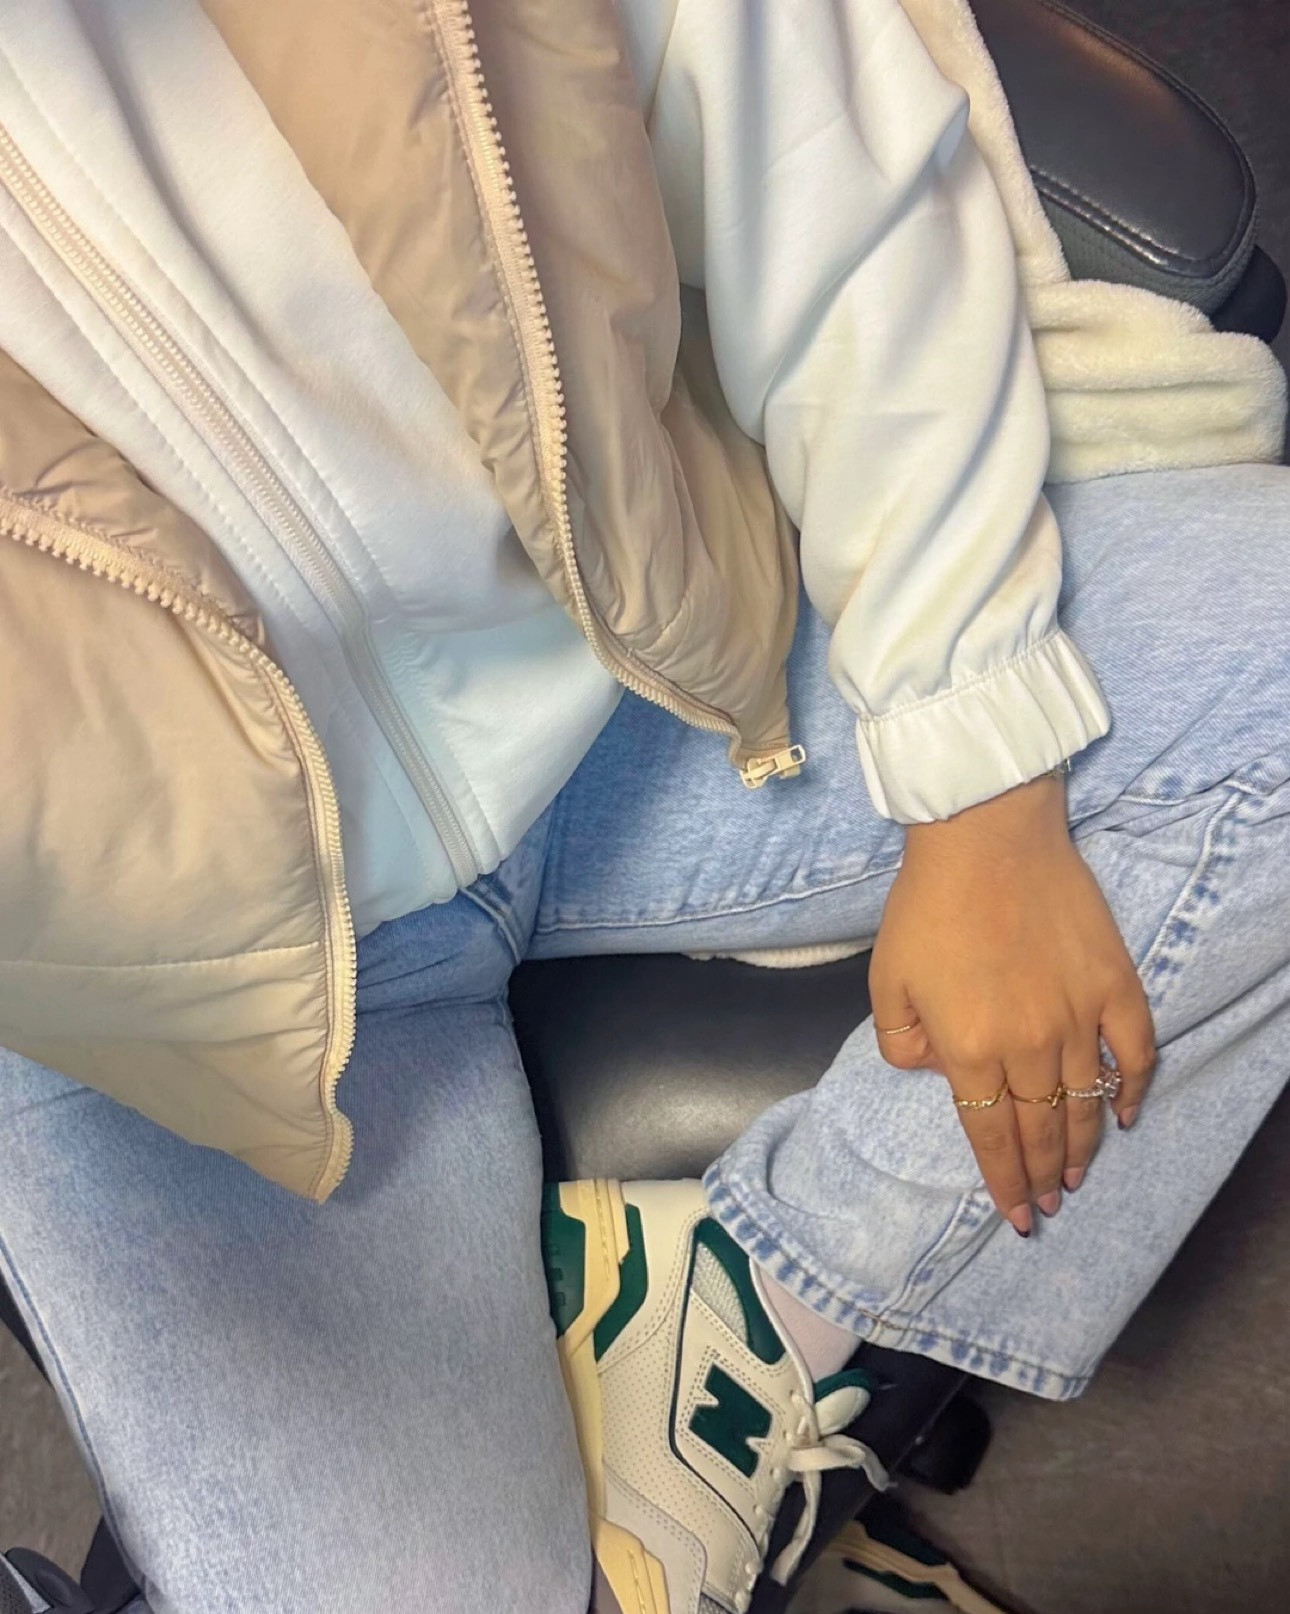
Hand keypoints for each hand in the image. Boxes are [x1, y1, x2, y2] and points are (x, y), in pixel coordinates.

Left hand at [869, 773, 1155, 1234]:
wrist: (984, 837)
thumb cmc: (926, 905)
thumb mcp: (884, 981)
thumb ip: (900, 1042)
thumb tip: (933, 1071)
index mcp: (968, 1049)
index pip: (990, 1135)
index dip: (1004, 1182)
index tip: (1017, 1215)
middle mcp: (1026, 1045)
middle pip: (1039, 1129)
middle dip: (1042, 1177)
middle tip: (1047, 1206)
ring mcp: (1076, 1016)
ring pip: (1084, 1102)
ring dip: (1082, 1147)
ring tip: (1077, 1178)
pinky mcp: (1113, 985)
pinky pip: (1133, 1052)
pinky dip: (1132, 1089)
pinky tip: (1127, 1114)